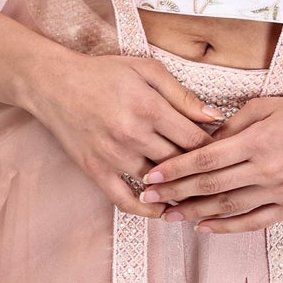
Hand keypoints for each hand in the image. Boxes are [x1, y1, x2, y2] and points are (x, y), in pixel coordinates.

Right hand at [26, 47, 228, 217]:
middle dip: (202, 170)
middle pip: (180, 163)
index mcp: (149, 108)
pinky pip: (125, 200)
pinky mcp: (96, 171)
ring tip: (200, 195)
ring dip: (179, 190)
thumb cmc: (104, 73)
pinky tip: (163, 211)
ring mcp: (113, 156)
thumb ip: (182, 96)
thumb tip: (215, 117)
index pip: (195, 140)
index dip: (216, 149)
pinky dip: (147, 211)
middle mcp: (133, 135)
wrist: (54, 83)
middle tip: (220, 176)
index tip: (227, 153)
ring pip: (158, 184)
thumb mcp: (147, 71)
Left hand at [135, 90, 282, 232]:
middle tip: (149, 199)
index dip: (175, 169)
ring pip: (228, 207)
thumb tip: (200, 143)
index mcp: (257, 140)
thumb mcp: (264, 107)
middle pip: (210, 186)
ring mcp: (280, 191)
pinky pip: (253, 221)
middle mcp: (267, 169)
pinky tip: (204, 227)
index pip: (206, 159)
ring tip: (169, 216)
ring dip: (194, 213)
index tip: (152, 176)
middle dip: (175, 193)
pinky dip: (226, 227)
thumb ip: (231, 125)